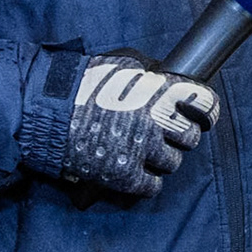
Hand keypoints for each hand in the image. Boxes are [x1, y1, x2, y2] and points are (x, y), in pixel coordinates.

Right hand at [57, 51, 217, 196]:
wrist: (45, 110)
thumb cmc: (83, 83)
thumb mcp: (125, 65)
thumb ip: (154, 77)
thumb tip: (173, 82)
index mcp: (160, 91)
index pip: (205, 104)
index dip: (206, 112)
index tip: (202, 116)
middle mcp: (155, 121)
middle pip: (190, 138)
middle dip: (179, 136)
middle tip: (164, 134)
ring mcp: (140, 151)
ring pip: (173, 163)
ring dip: (161, 159)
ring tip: (141, 151)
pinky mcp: (123, 176)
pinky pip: (152, 186)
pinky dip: (145, 182)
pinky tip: (134, 171)